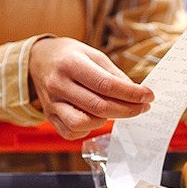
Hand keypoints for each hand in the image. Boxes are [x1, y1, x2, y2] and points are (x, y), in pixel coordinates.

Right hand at [29, 37, 153, 139]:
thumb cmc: (69, 56)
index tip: (148, 96)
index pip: (106, 85)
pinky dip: (88, 128)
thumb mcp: (93, 55)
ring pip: (83, 123)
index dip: (131, 93)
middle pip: (98, 106)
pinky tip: (95, 117)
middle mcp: (58, 85)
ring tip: (114, 110)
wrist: (38, 60)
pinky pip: (71, 132)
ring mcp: (52, 103)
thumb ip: (114, 75)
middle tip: (142, 107)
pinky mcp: (49, 117)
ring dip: (105, 120)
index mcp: (71, 64)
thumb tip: (136, 94)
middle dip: (127, 110)